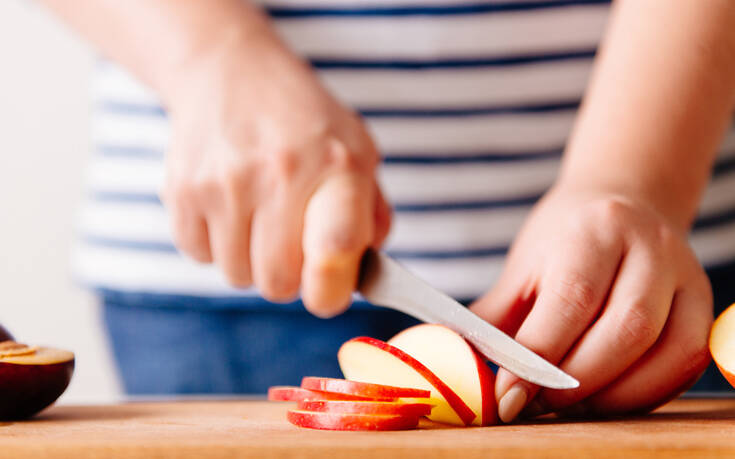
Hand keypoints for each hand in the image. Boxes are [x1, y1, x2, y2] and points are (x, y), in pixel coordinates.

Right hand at [161, 34, 389, 316]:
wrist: (230, 71)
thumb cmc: (304, 124)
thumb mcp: (358, 151)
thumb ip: (371, 216)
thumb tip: (362, 275)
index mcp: (339, 165)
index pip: (337, 248)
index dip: (332, 287)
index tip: (327, 290)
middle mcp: (281, 173)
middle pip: (278, 283)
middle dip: (286, 276)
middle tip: (290, 244)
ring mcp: (226, 181)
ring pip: (237, 276)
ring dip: (249, 260)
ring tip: (257, 215)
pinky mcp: (182, 189)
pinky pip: (199, 256)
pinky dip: (214, 244)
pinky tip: (227, 205)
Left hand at [470, 186, 712, 421]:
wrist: (624, 203)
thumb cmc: (565, 239)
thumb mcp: (524, 267)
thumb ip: (496, 318)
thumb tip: (459, 365)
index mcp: (593, 229)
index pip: (571, 300)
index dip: (539, 358)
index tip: (509, 397)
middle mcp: (648, 247)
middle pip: (624, 329)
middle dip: (577, 381)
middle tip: (540, 404)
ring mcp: (685, 274)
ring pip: (665, 351)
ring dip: (614, 394)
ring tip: (571, 403)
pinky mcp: (703, 303)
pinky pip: (687, 361)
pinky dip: (647, 391)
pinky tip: (609, 396)